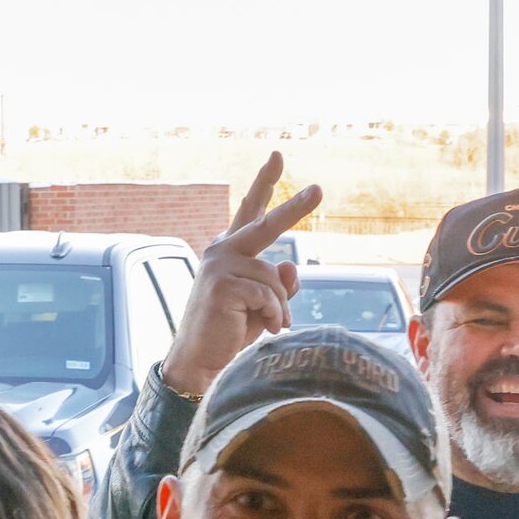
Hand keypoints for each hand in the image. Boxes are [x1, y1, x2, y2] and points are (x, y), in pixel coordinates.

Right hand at [160, 152, 325, 398]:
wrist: (200, 362)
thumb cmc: (229, 331)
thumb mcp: (261, 303)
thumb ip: (278, 282)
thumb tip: (290, 265)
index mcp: (230, 250)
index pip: (251, 211)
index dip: (265, 182)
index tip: (278, 156)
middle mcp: (222, 250)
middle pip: (266, 225)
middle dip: (294, 208)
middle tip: (319, 190)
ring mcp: (220, 264)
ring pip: (275, 277)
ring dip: (280, 306)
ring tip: (269, 324)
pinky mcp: (223, 283)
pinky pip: (269, 295)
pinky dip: (271, 315)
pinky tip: (256, 327)